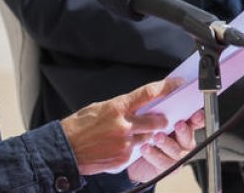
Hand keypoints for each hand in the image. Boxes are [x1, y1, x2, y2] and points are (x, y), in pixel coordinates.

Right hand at [60, 78, 180, 174]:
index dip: (167, 87)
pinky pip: (136, 152)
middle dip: (162, 120)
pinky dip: (131, 149)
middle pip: (157, 120)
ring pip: (147, 138)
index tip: (177, 84)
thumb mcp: (100, 108)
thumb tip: (138, 106)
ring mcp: (125, 144)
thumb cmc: (79, 126)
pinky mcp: (123, 159)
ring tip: (129, 135)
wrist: (65, 149)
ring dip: (144, 136)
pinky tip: (117, 147)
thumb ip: (122, 108)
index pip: (149, 93)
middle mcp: (124, 125)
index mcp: (118, 107)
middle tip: (162, 119)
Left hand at [126, 111, 204, 181]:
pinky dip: (154, 155)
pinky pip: (163, 163)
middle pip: (188, 137)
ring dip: (167, 143)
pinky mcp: (167, 169)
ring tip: (157, 137)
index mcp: (183, 126)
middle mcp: (183, 142)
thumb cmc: (146, 133)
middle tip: (178, 124)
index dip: (198, 118)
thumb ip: (162, 107)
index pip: (195, 121)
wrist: (135, 158)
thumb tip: (166, 87)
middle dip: (184, 130)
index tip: (197, 114)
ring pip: (177, 151)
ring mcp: (176, 156)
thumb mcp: (152, 117)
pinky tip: (145, 148)